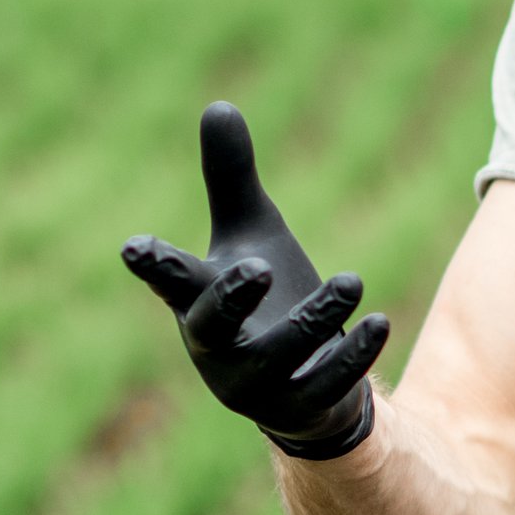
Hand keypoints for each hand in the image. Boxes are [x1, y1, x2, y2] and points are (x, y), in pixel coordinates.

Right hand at [119, 103, 388, 458]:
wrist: (305, 382)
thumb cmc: (267, 297)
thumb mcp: (252, 233)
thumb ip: (230, 178)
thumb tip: (218, 105)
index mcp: (197, 302)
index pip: (169, 280)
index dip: (152, 264)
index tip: (133, 247)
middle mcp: (218, 348)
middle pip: (213, 324)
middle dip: (231, 296)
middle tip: (256, 265)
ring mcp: (256, 385)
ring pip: (280, 353)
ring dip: (316, 317)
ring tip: (352, 280)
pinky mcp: (301, 408)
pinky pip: (326, 385)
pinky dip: (354, 354)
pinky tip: (381, 319)